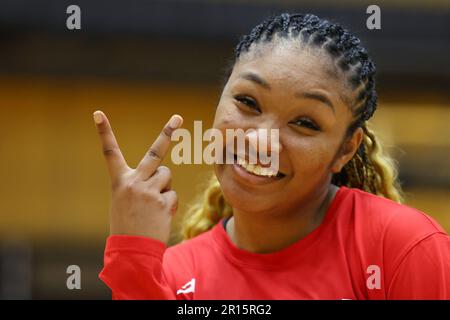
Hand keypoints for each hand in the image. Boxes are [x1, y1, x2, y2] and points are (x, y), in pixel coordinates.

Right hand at [93, 110, 182, 243]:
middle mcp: (133, 182)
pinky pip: (173, 194)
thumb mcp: (124, 201)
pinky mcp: (163, 201)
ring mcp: (149, 191)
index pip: (110, 152)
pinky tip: (159, 216)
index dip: (104, 132)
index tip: (98, 113)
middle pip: (155, 152)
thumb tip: (164, 174)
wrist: (132, 251)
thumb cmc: (127, 224)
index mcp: (119, 181)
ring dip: (164, 187)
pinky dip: (169, 204)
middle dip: (167, 133)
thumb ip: (139, 184)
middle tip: (178, 117)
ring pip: (166, 175)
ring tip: (153, 205)